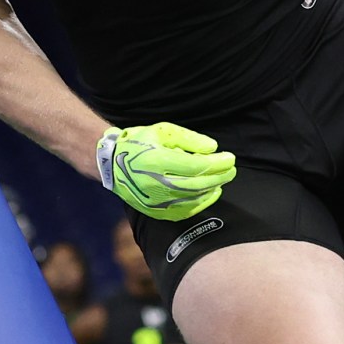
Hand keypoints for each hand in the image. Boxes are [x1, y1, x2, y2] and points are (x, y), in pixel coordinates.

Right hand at [97, 123, 234, 220]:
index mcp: (156, 161)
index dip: (217, 163)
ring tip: (223, 179)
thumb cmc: (138, 143)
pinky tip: (211, 194)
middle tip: (232, 169)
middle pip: (198, 183)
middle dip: (219, 176)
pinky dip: (202, 203)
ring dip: (213, 189)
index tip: (230, 157)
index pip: (196, 165)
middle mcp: (156, 183)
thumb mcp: (162, 131)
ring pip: (194, 199)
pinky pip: (185, 211)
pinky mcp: (156, 211)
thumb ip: (188, 139)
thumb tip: (213, 149)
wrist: (111, 165)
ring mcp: (155, 201)